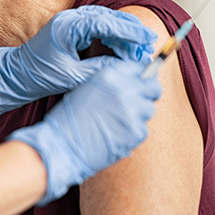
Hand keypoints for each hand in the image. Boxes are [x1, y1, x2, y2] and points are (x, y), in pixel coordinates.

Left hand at [0, 5, 156, 113]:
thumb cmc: (39, 76)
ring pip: (104, 21)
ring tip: (139, 48)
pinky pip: (96, 27)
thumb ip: (100, 69)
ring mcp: (69, 21)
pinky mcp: (70, 28)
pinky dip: (111, 35)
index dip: (129, 31)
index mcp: (68, 27)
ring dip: (122, 33)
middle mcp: (69, 19)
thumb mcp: (73, 77)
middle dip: (130, 31)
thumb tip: (125, 67)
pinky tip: (121, 48)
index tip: (146, 39)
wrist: (16, 75)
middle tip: (148, 44)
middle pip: (108, 17)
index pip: (106, 23)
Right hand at [7, 60, 161, 204]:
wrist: (62, 145)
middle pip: (153, 87)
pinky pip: (143, 130)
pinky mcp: (136, 132)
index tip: (139, 83)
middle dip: (148, 93)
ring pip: (149, 110)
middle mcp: (124, 90)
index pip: (138, 68)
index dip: (139, 77)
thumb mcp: (86, 88)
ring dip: (138, 115)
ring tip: (118, 122)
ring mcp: (132, 112)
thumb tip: (132, 84)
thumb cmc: (69, 119)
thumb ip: (110, 83)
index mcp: (110, 75)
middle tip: (138, 102)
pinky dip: (132, 133)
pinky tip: (116, 135)